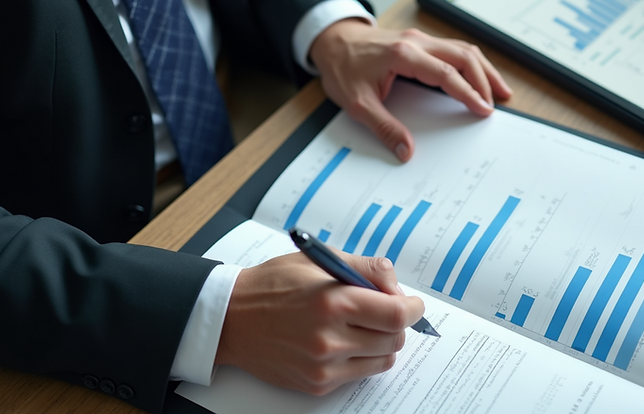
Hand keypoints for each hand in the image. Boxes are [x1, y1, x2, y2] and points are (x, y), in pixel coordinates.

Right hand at [215, 252, 424, 394]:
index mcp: (333, 301)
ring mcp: (323, 365)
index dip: (413, 308)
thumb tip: (396, 286)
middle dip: (396, 323)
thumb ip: (366, 268)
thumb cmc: (273, 284)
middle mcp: (329, 337)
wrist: (231, 318)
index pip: (397, 313)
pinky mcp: (317, 383)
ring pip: (382, 360)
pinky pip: (359, 374)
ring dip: (381, 342)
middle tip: (382, 310)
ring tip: (360, 326)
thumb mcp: (319, 260)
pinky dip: (359, 358)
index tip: (412, 303)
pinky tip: (340, 341)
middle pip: (394, 338)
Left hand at [310, 19, 512, 161]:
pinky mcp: (420, 41)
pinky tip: (478, 75)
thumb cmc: (342, 67)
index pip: (445, 74)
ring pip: (462, 48)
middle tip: (498, 102)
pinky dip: (471, 62)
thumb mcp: (357, 103)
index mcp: (402, 55)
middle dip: (485, 79)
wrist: (332, 41)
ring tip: (499, 90)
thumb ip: (384, 128)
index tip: (483, 109)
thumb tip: (405, 150)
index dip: (468, 92)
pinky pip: (453, 48)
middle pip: (463, 56)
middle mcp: (416, 42)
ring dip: (483, 69)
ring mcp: (419, 38)